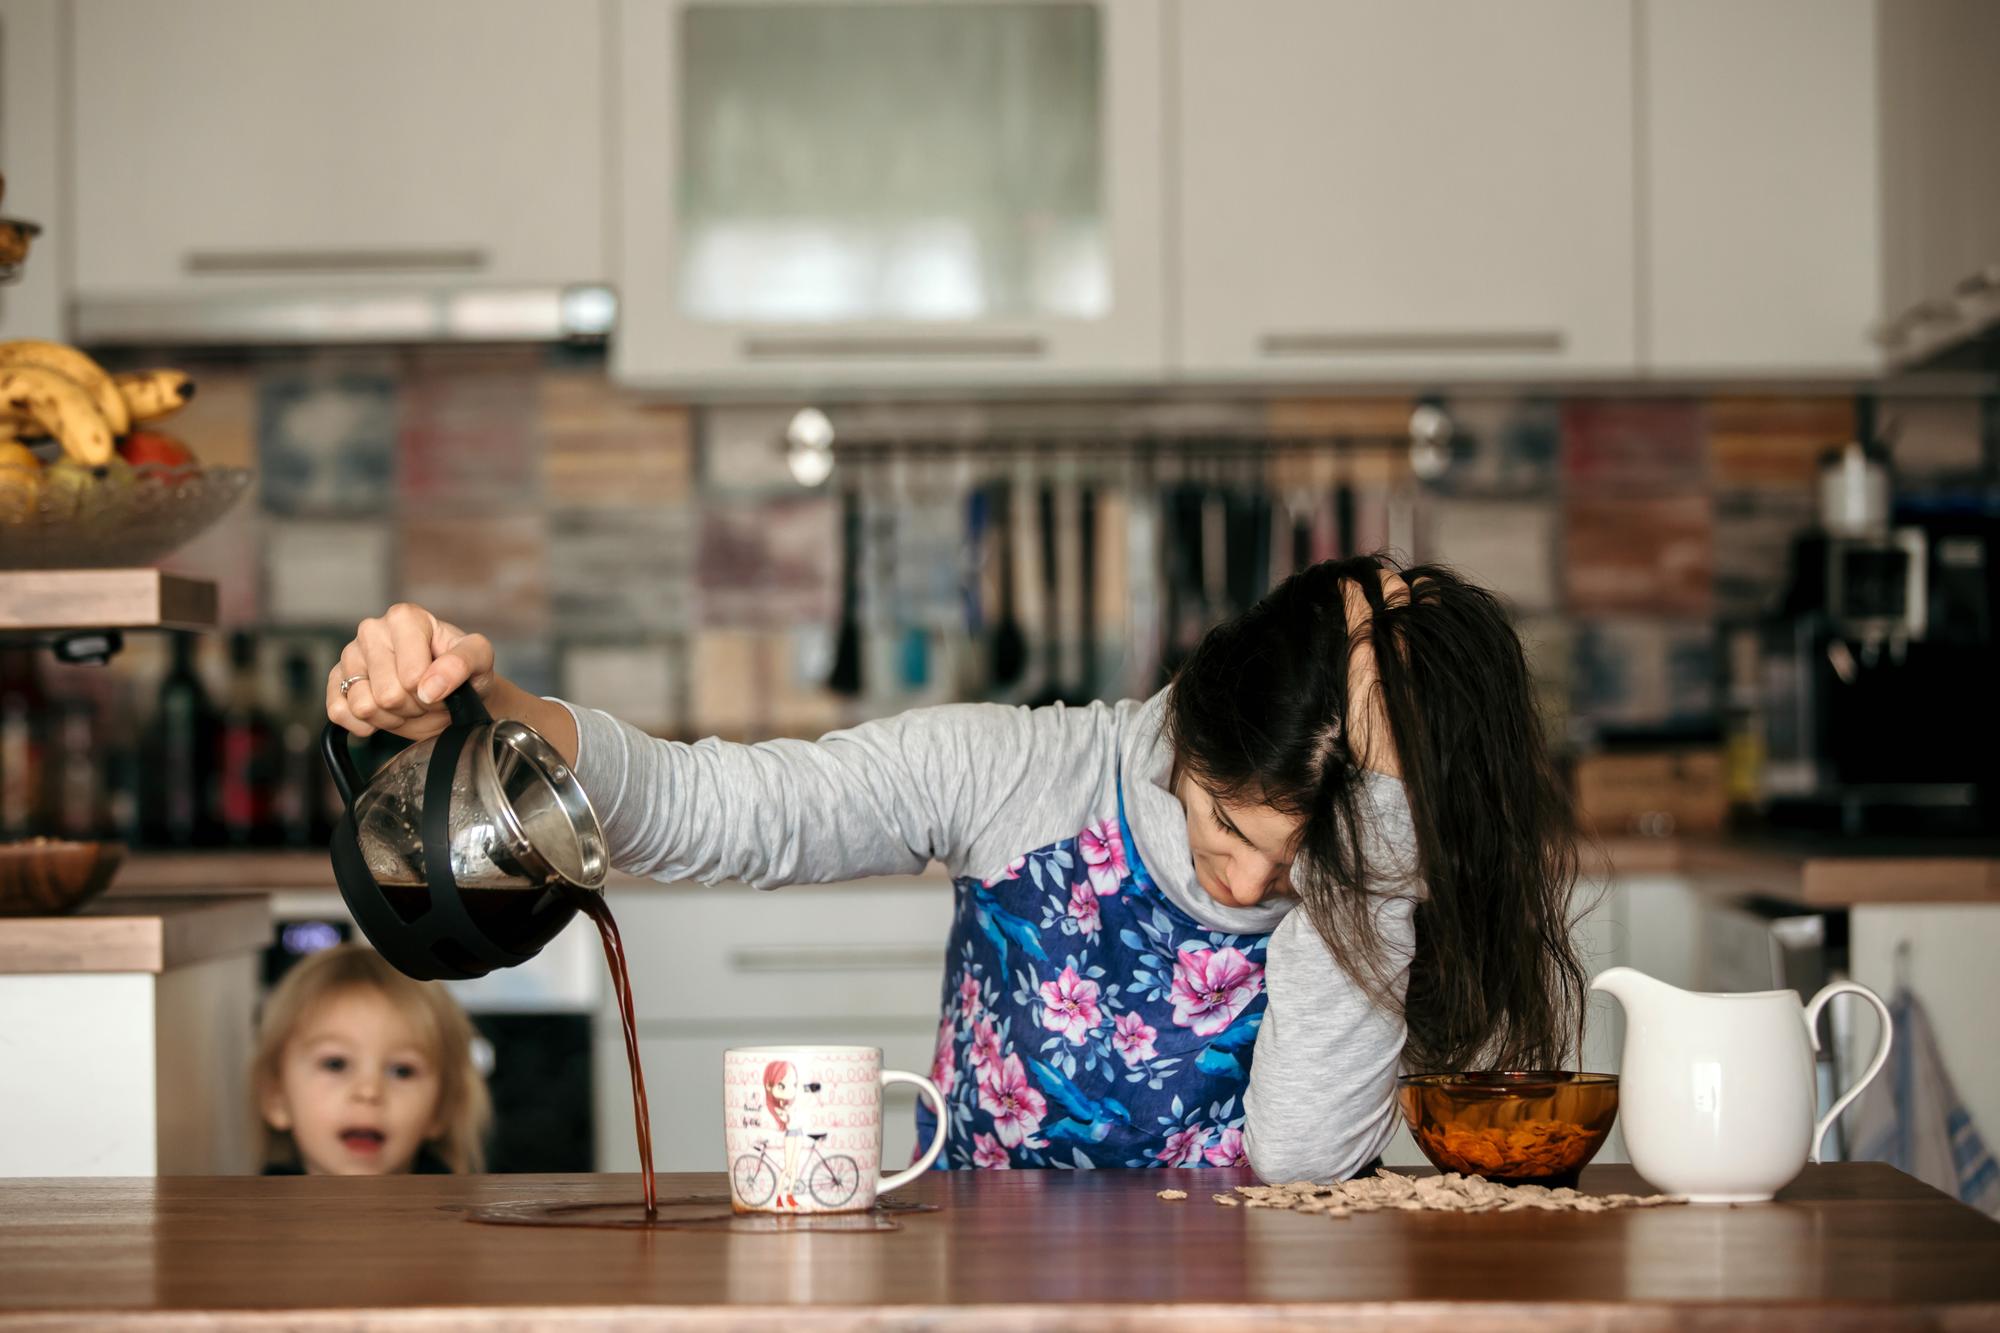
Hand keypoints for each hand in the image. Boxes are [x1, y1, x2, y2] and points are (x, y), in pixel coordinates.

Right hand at [327, 603, 496, 740]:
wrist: (450, 694)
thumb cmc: (464, 672)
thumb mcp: (480, 660)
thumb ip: (462, 664)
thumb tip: (430, 687)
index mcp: (405, 618)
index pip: (412, 676)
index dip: (431, 692)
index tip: (441, 686)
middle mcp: (372, 631)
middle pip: (387, 694)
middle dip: (412, 707)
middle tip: (425, 697)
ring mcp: (350, 655)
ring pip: (363, 706)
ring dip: (391, 717)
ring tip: (406, 703)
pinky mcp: (336, 680)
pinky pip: (338, 712)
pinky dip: (365, 724)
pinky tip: (383, 714)